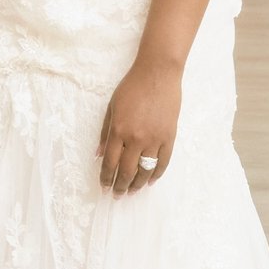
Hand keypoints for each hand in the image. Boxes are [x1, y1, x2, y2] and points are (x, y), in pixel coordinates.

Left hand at [97, 56, 181, 194]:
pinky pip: (163, 162)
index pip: (110, 162)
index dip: (106, 177)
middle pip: (126, 171)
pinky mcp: (169, 137)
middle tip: (117, 195)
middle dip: (120, 186)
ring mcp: (154, 139)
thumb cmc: (132, 87)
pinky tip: (150, 181)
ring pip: (145, 170)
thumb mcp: (112, 108)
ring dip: (137, 184)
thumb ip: (105, 133)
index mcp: (118, 131)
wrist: (158, 74)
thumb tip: (99, 155)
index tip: (104, 186)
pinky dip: (156, 174)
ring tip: (132, 191)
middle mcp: (136, 138)